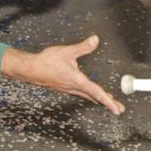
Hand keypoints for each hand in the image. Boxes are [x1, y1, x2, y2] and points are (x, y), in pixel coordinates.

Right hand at [1, 35, 123, 115]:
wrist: (31, 69)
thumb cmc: (46, 61)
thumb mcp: (67, 51)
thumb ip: (83, 47)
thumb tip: (95, 40)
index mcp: (77, 81)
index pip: (96, 92)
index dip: (108, 101)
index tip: (117, 109)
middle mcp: (74, 87)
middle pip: (94, 97)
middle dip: (108, 103)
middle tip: (119, 109)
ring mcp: (69, 89)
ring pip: (88, 96)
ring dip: (100, 100)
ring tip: (110, 102)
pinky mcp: (66, 87)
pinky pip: (82, 94)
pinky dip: (91, 96)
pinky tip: (92, 95)